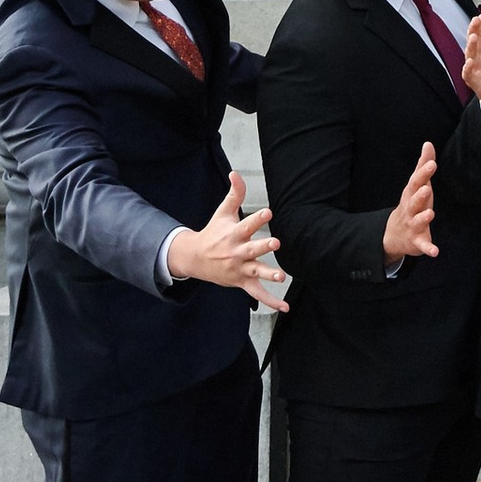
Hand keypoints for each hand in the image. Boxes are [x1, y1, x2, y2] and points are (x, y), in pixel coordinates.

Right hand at [166, 171, 285, 307]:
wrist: (195, 259)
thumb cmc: (213, 232)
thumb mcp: (223, 212)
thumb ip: (234, 193)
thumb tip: (235, 173)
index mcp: (233, 234)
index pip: (247, 224)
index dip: (258, 218)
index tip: (268, 212)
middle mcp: (237, 252)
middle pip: (252, 249)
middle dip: (263, 247)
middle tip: (275, 242)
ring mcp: (240, 269)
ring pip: (255, 273)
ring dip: (268, 274)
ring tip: (281, 276)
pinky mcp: (242, 282)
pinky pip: (258, 294)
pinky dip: (271, 302)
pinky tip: (285, 308)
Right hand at [382, 139, 437, 262]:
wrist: (393, 234)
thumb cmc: (411, 205)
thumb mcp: (417, 185)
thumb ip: (423, 165)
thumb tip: (428, 143)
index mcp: (411, 194)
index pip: (416, 182)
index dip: (423, 173)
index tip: (432, 163)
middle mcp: (410, 209)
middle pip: (414, 201)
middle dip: (420, 195)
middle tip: (427, 188)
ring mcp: (413, 225)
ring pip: (417, 221)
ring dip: (423, 218)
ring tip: (431, 213)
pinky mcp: (417, 241)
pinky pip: (422, 246)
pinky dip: (428, 248)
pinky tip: (435, 252)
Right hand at [464, 9, 480, 109]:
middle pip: (474, 39)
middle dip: (474, 29)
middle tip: (477, 20)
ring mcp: (478, 68)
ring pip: (469, 54)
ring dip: (470, 46)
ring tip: (474, 37)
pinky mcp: (476, 81)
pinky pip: (468, 74)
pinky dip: (467, 68)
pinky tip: (470, 62)